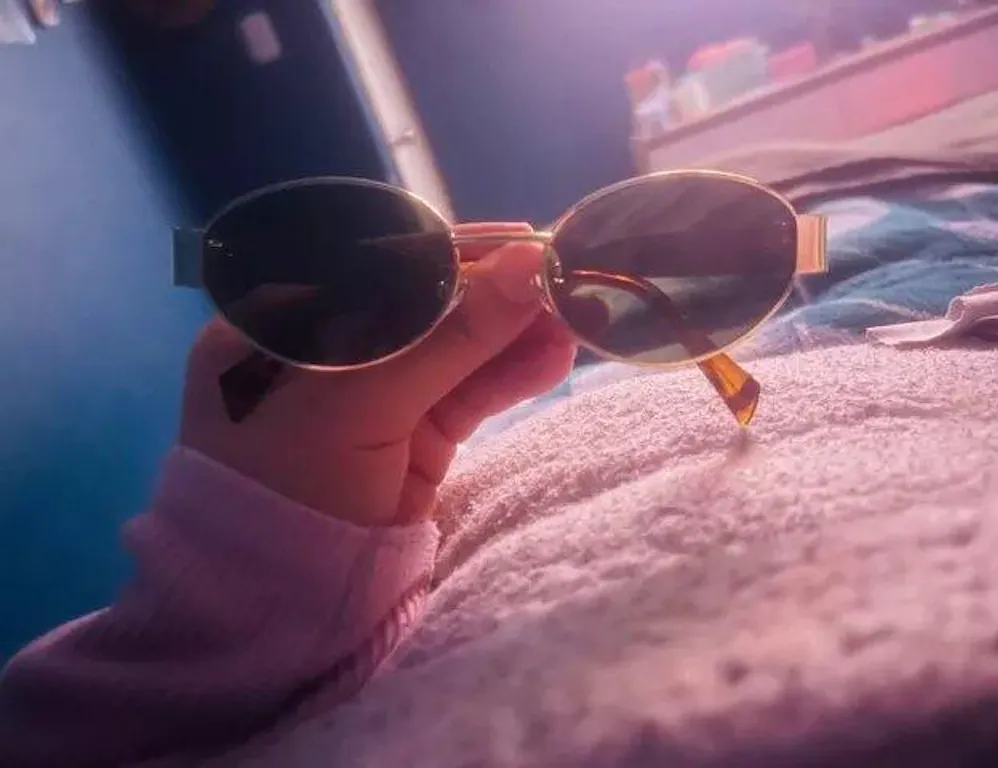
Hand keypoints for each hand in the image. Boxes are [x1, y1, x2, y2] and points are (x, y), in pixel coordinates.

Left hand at [179, 223, 577, 526]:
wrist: (272, 606)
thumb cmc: (288, 487)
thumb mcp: (360, 402)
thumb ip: (449, 335)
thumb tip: (530, 262)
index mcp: (286, 318)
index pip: (384, 266)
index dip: (460, 254)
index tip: (527, 244)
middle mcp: (330, 346)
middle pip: (429, 306)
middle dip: (499, 296)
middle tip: (567, 283)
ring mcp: (375, 393)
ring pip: (456, 351)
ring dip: (516, 336)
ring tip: (576, 320)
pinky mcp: (412, 434)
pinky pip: (467, 394)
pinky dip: (509, 377)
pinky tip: (552, 358)